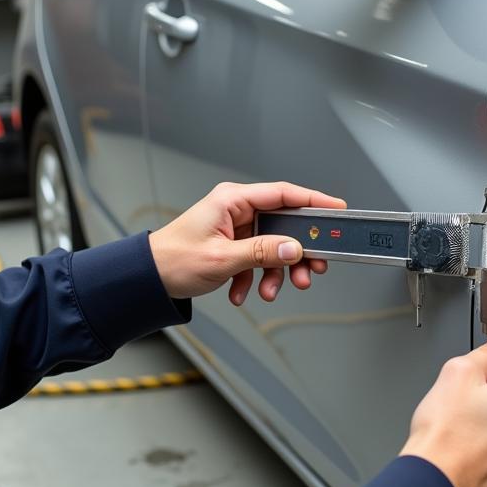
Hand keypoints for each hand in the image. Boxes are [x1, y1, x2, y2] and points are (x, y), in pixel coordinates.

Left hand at [148, 181, 346, 302]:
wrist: (149, 278)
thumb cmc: (173, 260)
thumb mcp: (223, 259)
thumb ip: (262, 252)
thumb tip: (293, 249)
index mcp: (233, 199)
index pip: (284, 194)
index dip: (314, 201)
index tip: (337, 210)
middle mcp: (236, 209)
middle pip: (282, 224)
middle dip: (296, 251)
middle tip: (312, 268)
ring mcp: (234, 227)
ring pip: (271, 246)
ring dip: (274, 272)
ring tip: (271, 291)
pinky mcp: (232, 245)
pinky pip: (255, 259)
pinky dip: (253, 278)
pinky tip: (242, 293)